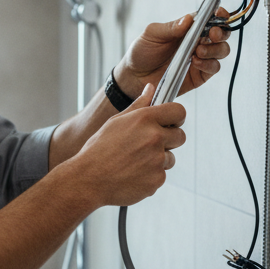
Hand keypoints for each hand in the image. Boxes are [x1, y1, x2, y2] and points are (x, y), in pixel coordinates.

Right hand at [64, 84, 186, 206]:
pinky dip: (150, 176)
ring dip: (158, 160)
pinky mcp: (157, 179)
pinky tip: (133, 174)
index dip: (176, 117)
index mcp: (144, 119)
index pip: (179, 111)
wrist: (89, 180)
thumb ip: (138, 104)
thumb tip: (151, 88)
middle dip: (169, 140)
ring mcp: (157, 160)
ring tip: (134, 162)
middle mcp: (154, 137)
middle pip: (180, 136)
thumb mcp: (116, 121)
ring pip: (170, 158)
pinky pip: (161, 175)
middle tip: (148, 145)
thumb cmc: (99, 149)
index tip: (170, 123)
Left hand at [115, 8, 232, 98]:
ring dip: (215, 49)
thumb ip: (170, 27)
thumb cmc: (142, 53)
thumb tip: (188, 19)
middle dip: (221, 32)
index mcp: (188, 28)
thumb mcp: (152, 35)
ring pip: (222, 51)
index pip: (209, 18)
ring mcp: (200, 58)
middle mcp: (197, 41)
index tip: (220, 13)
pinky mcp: (200, 74)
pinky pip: (213, 68)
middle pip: (221, 34)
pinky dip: (208, 64)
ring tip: (198, 51)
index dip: (218, 14)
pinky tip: (195, 62)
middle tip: (212, 34)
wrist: (135, 77)